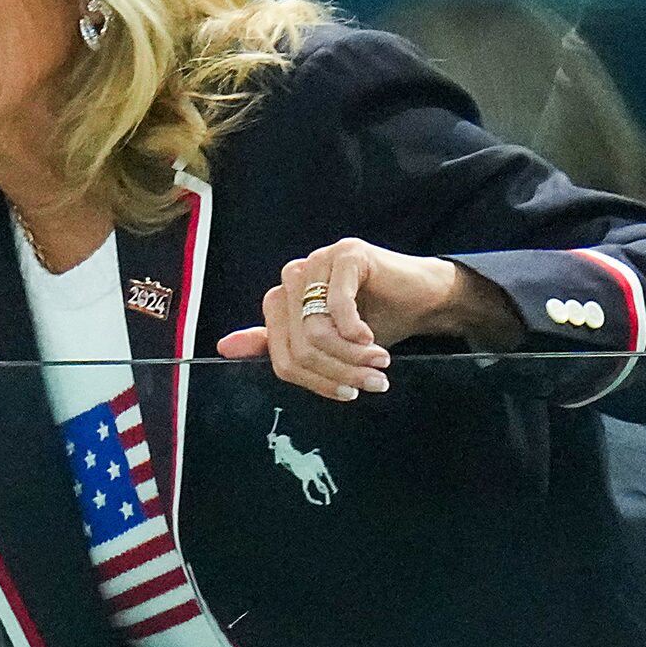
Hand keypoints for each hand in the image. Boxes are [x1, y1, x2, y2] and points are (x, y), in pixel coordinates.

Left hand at [215, 237, 520, 402]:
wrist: (423, 299)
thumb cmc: (375, 323)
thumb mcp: (327, 345)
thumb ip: (277, 346)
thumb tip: (223, 348)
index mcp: (282, 299)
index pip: (279, 353)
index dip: (312, 380)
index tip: (347, 392)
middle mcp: (294, 277)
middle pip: (298, 344)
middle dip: (336, 371)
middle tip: (372, 382)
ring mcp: (319, 261)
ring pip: (315, 329)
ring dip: (349, 355)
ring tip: (379, 364)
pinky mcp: (347, 254)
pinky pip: (337, 303)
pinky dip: (355, 330)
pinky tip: (373, 340)